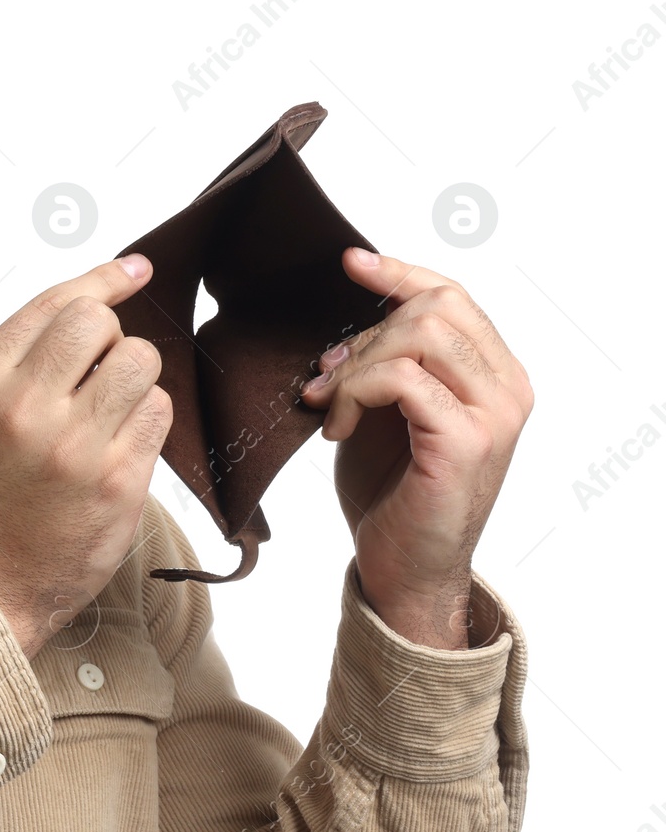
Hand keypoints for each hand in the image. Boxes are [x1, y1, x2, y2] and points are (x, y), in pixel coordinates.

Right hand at [0, 256, 172, 658]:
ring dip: (135, 380)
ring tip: (109, 414)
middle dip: (111, 340)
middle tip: (98, 378)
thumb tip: (97, 295)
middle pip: (99, 322)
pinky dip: (147, 421)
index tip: (134, 271)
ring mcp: (71, 444)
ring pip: (139, 360)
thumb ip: (20, 358)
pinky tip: (120, 447)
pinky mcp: (115, 479)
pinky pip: (158, 412)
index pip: (54, 303)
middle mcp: (21, 406)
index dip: (103, 280)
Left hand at [298, 248, 533, 648]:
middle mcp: (507, 388)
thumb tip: (347, 326)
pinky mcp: (464, 441)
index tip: (351, 262)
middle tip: (324, 379)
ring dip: (354, 367)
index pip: (453, 297)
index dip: (400, 272)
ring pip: (417, 335)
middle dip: (363, 336)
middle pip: (433, 307)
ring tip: (329, 408)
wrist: (404, 569)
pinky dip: (355, 394)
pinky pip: (401, 379)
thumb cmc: (393, 492)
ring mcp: (493, 414)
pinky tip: (337, 430)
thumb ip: (383, 365)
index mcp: (495, 375)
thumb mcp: (385, 412)